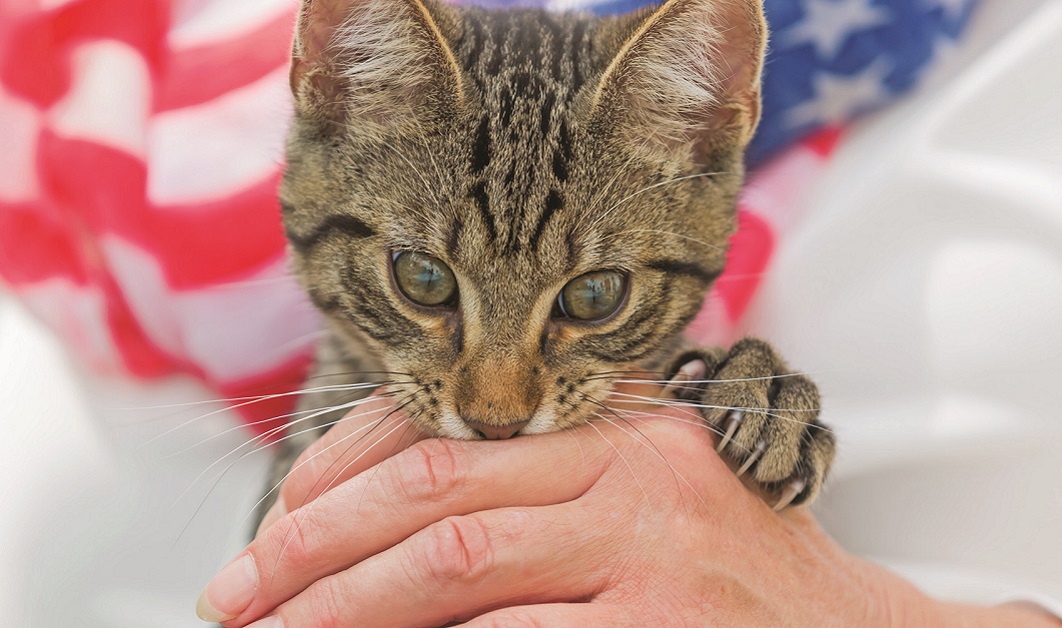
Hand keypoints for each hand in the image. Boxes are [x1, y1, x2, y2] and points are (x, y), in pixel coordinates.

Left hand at [196, 382, 1061, 626]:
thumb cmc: (738, 582)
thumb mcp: (645, 505)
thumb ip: (539, 497)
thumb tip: (386, 524)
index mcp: (627, 419)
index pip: (457, 421)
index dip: (345, 467)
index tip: (278, 517)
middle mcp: (641, 465)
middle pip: (437, 487)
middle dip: (314, 544)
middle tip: (240, 591)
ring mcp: (658, 548)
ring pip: (455, 562)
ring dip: (345, 605)